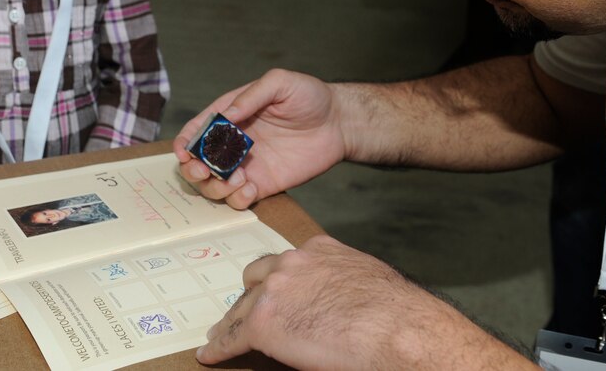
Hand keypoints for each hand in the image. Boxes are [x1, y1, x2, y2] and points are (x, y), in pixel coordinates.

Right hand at [172, 69, 347, 208]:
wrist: (339, 122)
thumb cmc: (309, 96)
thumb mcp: (280, 82)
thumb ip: (251, 96)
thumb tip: (226, 116)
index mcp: (230, 115)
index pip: (197, 130)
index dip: (185, 143)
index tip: (184, 153)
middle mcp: (232, 142)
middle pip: (197, 162)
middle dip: (193, 170)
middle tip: (205, 171)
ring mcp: (246, 165)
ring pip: (214, 185)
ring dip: (216, 188)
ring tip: (236, 180)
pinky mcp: (262, 184)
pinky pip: (239, 199)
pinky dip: (237, 200)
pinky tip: (250, 189)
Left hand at [198, 236, 535, 369]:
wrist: (394, 329)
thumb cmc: (394, 312)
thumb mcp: (364, 279)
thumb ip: (340, 282)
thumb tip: (337, 303)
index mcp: (319, 250)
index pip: (286, 264)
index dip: (276, 282)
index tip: (273, 293)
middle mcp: (291, 262)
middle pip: (257, 279)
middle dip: (252, 296)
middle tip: (245, 314)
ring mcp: (274, 290)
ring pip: (242, 307)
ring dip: (234, 322)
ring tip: (220, 336)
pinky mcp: (263, 323)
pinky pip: (234, 336)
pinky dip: (221, 347)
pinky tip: (211, 355)